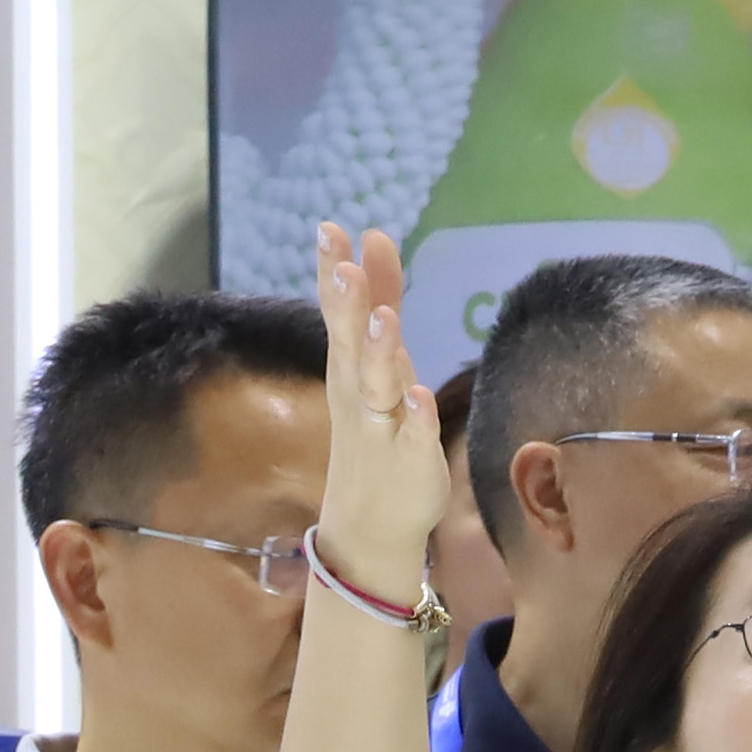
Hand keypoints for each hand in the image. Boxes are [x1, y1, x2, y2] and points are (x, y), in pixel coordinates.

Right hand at [308, 222, 453, 609]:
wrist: (370, 521)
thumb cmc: (375, 429)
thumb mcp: (375, 359)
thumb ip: (379, 301)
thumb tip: (375, 241)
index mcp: (351, 365)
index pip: (341, 310)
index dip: (336, 271)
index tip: (331, 229)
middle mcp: (360, 392)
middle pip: (352, 342)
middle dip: (349, 305)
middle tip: (344, 266)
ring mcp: (383, 427)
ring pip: (379, 386)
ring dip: (381, 353)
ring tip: (383, 319)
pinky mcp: (411, 460)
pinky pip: (413, 436)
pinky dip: (415, 417)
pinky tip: (419, 396)